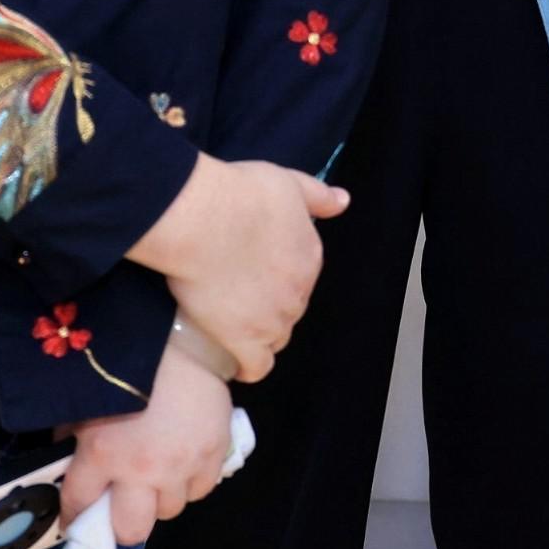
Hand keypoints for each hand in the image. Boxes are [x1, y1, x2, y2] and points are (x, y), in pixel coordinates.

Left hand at [61, 343, 233, 548]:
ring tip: (158, 473)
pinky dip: (190, 482)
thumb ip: (73, 437)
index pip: (79, 507)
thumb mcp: (87, 403)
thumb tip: (68, 462)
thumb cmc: (127, 370)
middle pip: (131, 530)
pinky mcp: (214, 455)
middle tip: (124, 505)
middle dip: (123, 523)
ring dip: (160, 497)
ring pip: (169, 510)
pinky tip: (184, 461)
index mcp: (102, 454)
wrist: (182, 340)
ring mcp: (182, 465)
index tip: (77, 519)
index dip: (75, 517)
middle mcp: (142, 470)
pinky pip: (200, 490)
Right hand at [124, 156, 348, 381]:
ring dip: (260, 333)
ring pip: (276, 337)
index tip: (254, 268)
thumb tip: (343, 201)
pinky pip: (256, 367)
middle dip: (269, 304)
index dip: (277, 274)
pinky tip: (236, 361)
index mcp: (309, 256)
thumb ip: (317, 195)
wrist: (206, 220)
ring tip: (232, 323)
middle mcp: (298, 292)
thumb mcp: (288, 182)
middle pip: (289, 308)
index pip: (301, 276)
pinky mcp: (245, 341)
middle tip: (236, 292)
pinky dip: (248, 366)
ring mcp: (274, 320)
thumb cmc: (241, 195)